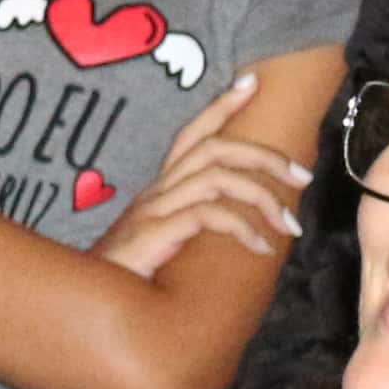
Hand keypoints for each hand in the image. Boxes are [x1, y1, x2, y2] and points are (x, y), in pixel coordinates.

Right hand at [92, 72, 302, 277]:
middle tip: (303, 175)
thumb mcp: (161, 245)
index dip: (220, 106)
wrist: (85, 305)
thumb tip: (238, 227)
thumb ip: (189, 229)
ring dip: (263, 195)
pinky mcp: (155, 232)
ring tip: (290, 224)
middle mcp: (156, 191)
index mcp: (159, 190)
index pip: (192, 135)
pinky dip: (242, 227)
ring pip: (216, 177)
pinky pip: (208, 215)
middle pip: (212, 148)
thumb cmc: (126, 280)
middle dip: (264, 154)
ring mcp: (154, 210)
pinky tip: (260, 248)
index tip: (250, 83)